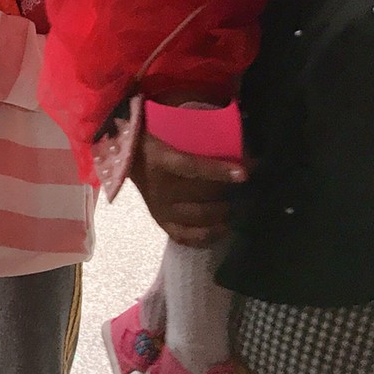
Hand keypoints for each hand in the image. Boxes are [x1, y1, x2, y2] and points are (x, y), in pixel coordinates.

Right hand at [129, 130, 245, 246]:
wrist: (129, 159)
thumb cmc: (157, 144)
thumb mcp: (173, 136)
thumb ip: (201, 143)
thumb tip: (242, 150)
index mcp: (161, 161)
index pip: (192, 167)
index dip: (219, 171)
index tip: (244, 174)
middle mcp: (160, 188)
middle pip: (200, 195)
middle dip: (226, 193)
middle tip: (242, 189)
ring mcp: (160, 208)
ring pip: (199, 216)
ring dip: (222, 213)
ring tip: (233, 207)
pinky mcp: (161, 221)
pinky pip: (187, 236)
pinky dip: (207, 235)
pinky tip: (222, 229)